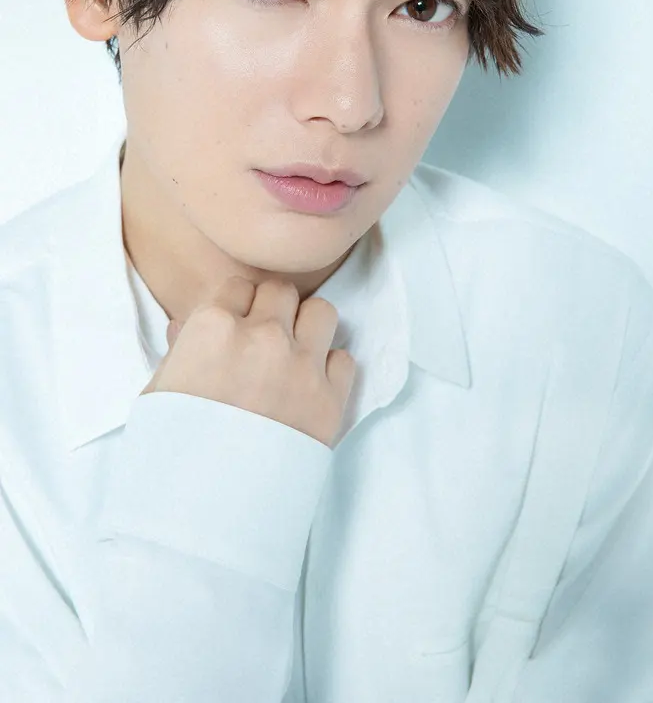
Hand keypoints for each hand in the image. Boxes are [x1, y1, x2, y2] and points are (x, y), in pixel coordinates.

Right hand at [140, 276, 356, 447]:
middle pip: (281, 292)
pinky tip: (310, 387)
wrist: (205, 515)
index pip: (238, 286)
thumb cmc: (171, 454)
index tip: (235, 326)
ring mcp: (301, 365)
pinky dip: (330, 368)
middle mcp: (262, 336)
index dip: (236, 306)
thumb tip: (188, 329)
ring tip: (293, 354)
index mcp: (213, 327)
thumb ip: (182, 350)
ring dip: (308, 328)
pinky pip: (344, 359)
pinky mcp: (331, 399)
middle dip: (272, 310)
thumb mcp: (159, 392)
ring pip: (322, 312)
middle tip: (263, 340)